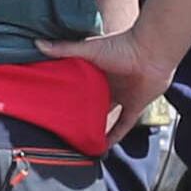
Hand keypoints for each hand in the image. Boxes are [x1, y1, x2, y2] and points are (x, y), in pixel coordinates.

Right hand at [38, 30, 182, 148]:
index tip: (52, 104)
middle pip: (92, 102)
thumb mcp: (88, 49)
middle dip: (80, 113)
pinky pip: (124, 125)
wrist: (152, 52)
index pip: (78, 84)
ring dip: (97, 126)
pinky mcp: (135, 106)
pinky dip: (115, 136)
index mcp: (96, 70)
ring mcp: (123, 96)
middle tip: (64, 127)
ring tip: (80, 140)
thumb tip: (38, 43)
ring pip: (106, 115)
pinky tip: (103, 147)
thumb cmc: (122, 46)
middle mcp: (109, 84)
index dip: (67, 94)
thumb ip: (64, 49)